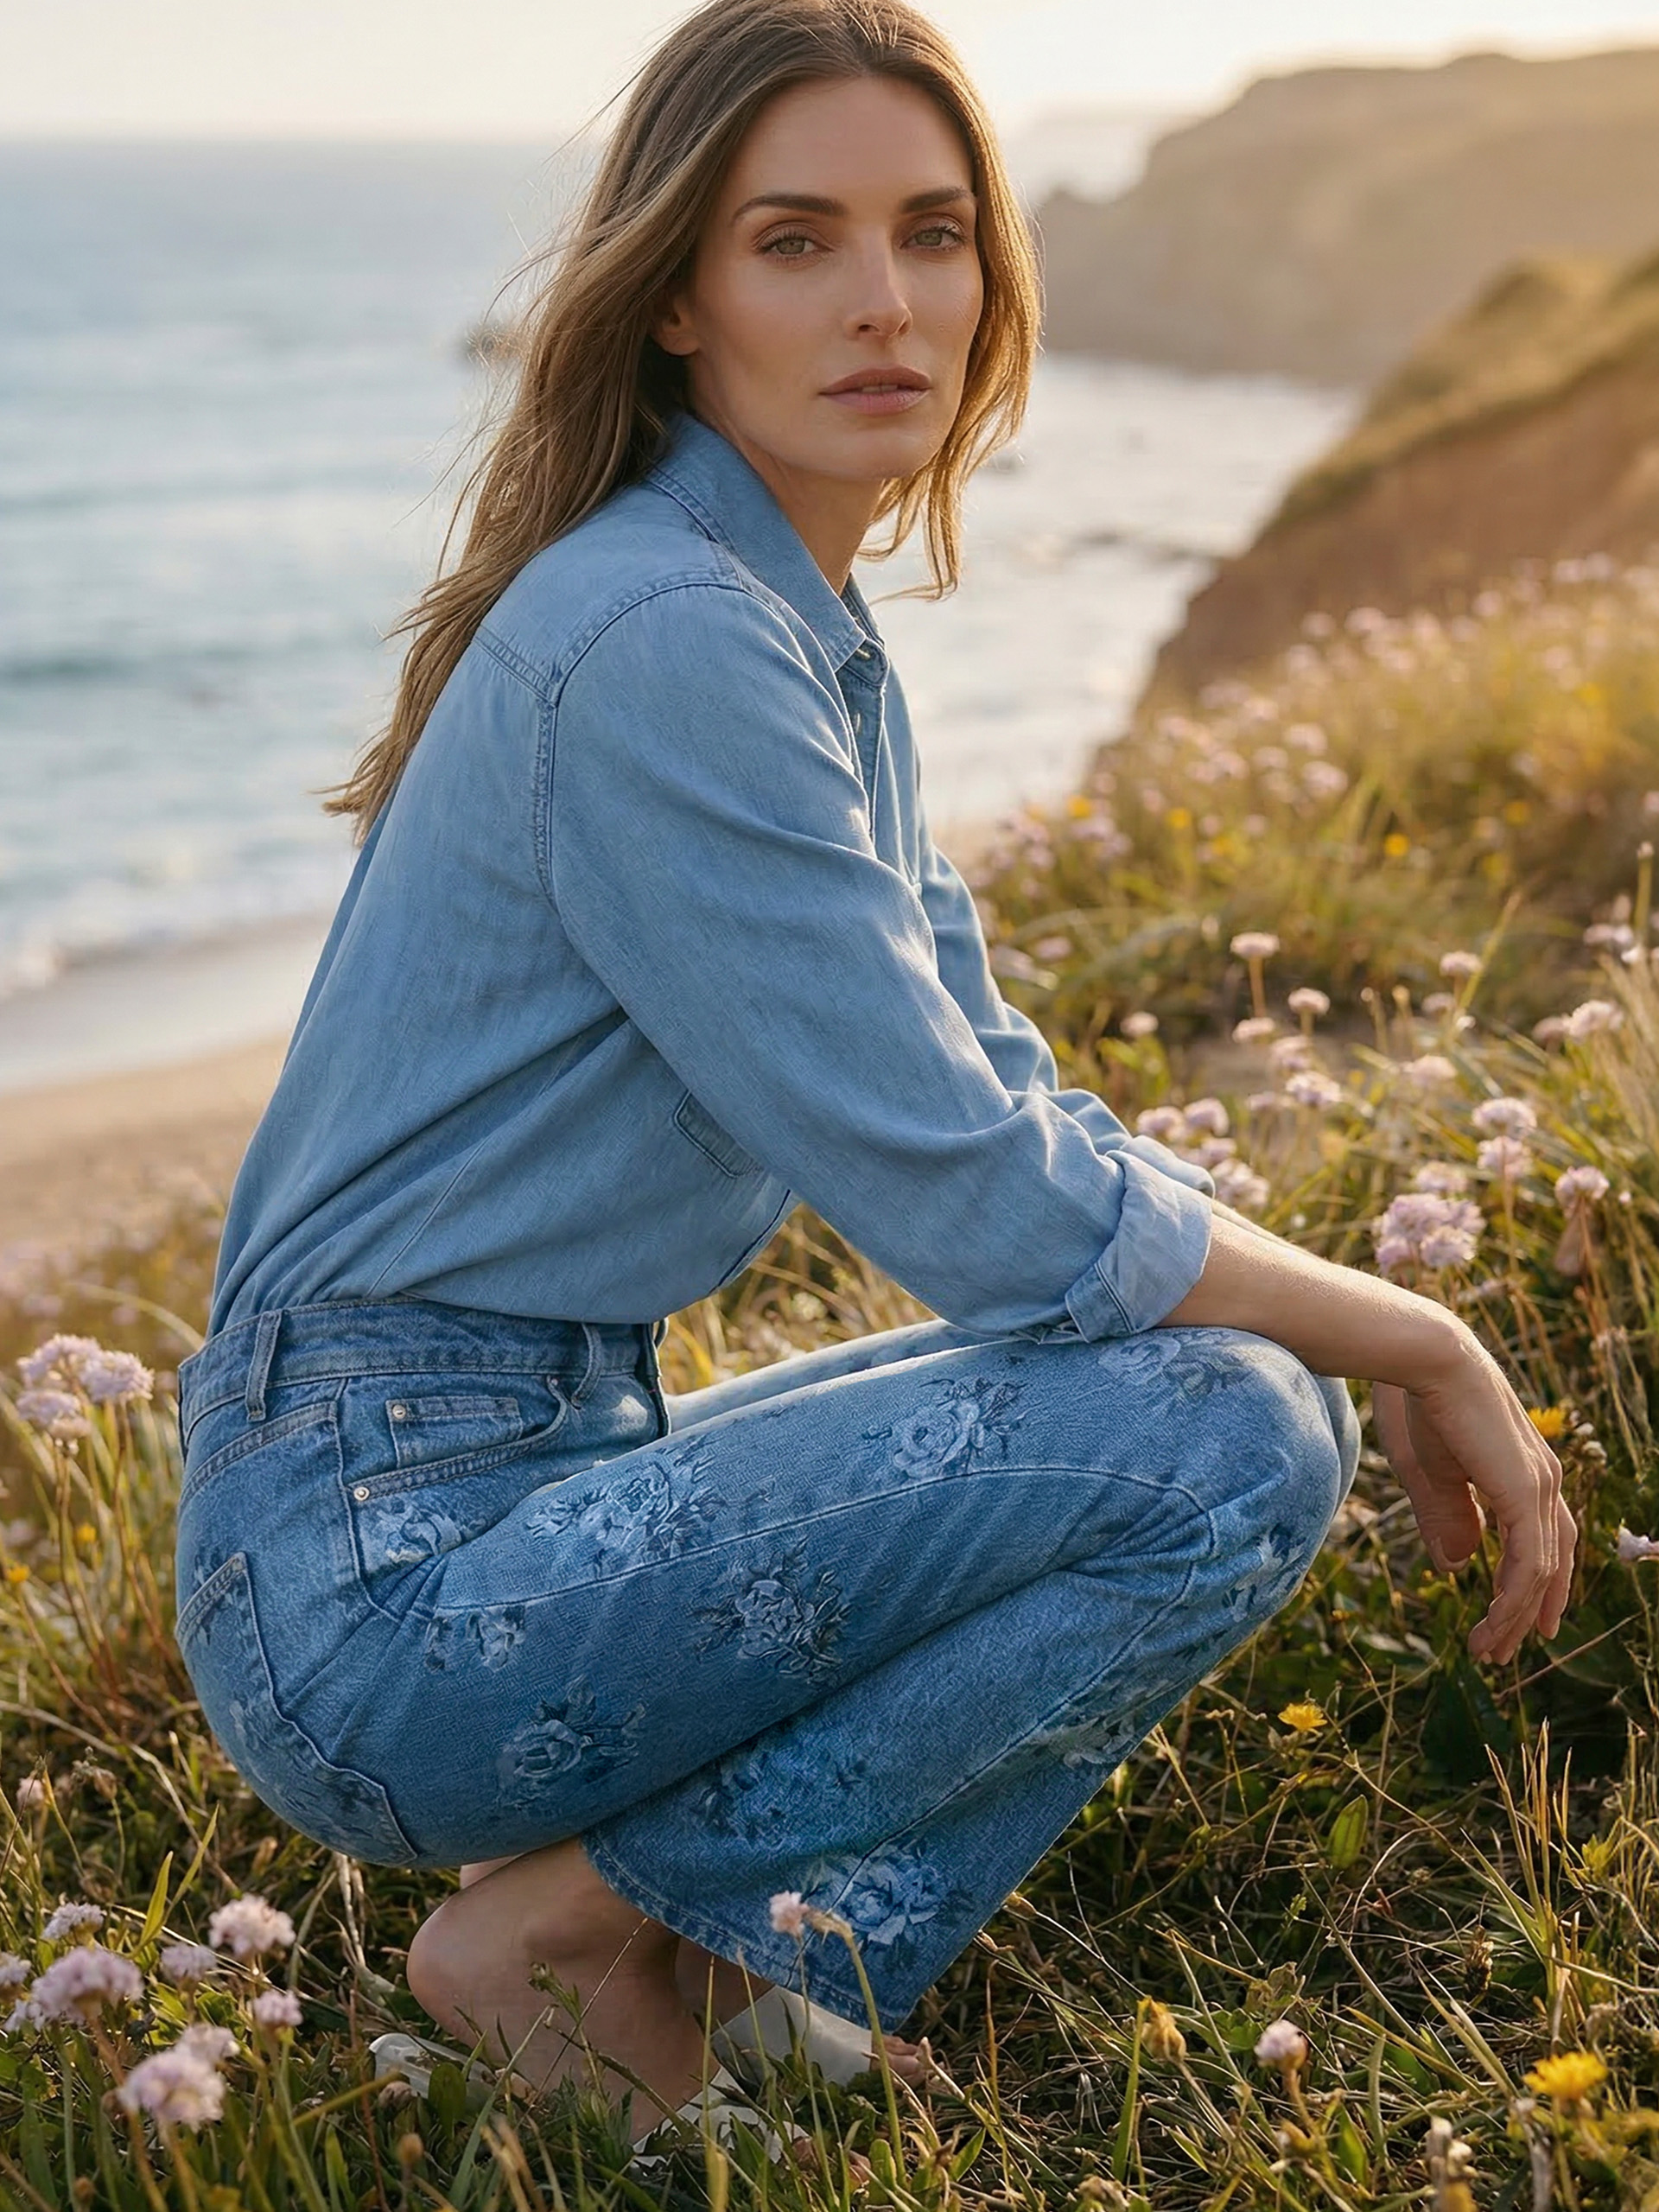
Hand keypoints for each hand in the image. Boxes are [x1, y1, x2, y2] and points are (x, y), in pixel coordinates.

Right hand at [1371, 1333, 1574, 1664]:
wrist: (1420, 1356)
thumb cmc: (1416, 1402)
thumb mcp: (1430, 1474)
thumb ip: (1448, 1519)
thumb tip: (1458, 1566)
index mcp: (1523, 1469)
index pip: (1541, 1539)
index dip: (1528, 1584)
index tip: (1507, 1621)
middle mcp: (1544, 1478)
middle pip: (1550, 1562)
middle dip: (1527, 1611)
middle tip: (1502, 1650)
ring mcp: (1539, 1486)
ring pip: (1540, 1572)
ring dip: (1515, 1616)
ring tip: (1488, 1649)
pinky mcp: (1525, 1493)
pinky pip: (1529, 1564)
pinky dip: (1514, 1601)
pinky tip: (1494, 1623)